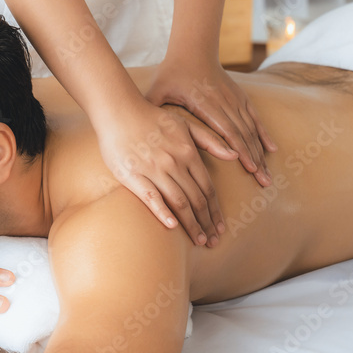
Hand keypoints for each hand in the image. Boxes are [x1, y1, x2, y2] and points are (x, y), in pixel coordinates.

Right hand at [96, 96, 224, 246]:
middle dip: (207, 223)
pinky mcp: (133, 175)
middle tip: (214, 242)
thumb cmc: (151, 118)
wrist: (119, 111)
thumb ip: (209, 140)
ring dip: (192, 224)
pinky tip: (172, 227)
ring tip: (200, 241)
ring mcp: (154, 170)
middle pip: (197, 199)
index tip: (221, 227)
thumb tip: (234, 155)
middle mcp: (174, 163)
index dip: (216, 210)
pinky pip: (151, 198)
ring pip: (179, 202)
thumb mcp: (184, 124)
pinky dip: (163, 212)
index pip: (207, 188)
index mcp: (188, 152)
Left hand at [145, 57, 277, 185]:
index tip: (248, 169)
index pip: (227, 130)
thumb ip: (151, 109)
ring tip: (266, 176)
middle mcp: (224, 102)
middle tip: (263, 183)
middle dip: (254, 160)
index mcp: (205, 103)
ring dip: (260, 153)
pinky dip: (263, 135)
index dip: (239, 150)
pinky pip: (255, 119)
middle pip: (243, 135)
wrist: (193, 50)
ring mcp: (234, 100)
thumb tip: (137, 129)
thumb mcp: (158, 90)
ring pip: (251, 130)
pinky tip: (272, 151)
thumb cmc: (172, 73)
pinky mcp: (240, 98)